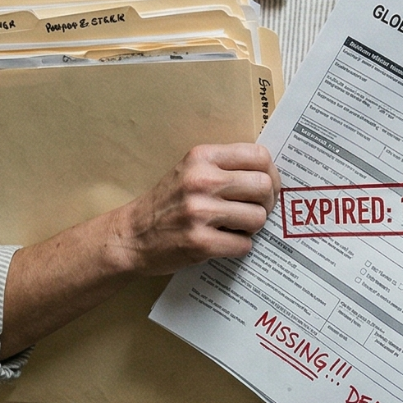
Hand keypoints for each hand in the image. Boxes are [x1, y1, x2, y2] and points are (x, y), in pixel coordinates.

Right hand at [110, 143, 279, 274]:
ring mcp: (200, 212)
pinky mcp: (200, 242)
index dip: (271, 174)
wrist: (130, 236)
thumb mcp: (191, 171)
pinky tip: (222, 242)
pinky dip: (238, 247)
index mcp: (202, 157)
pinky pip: (244, 245)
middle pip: (264, 187)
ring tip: (234, 227)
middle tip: (254, 210)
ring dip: (252, 227)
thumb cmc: (168, 203)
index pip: (259, 156)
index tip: (265, 187)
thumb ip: (226, 167)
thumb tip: (272, 176)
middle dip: (266, 203)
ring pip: (258, 217)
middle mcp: (201, 181)